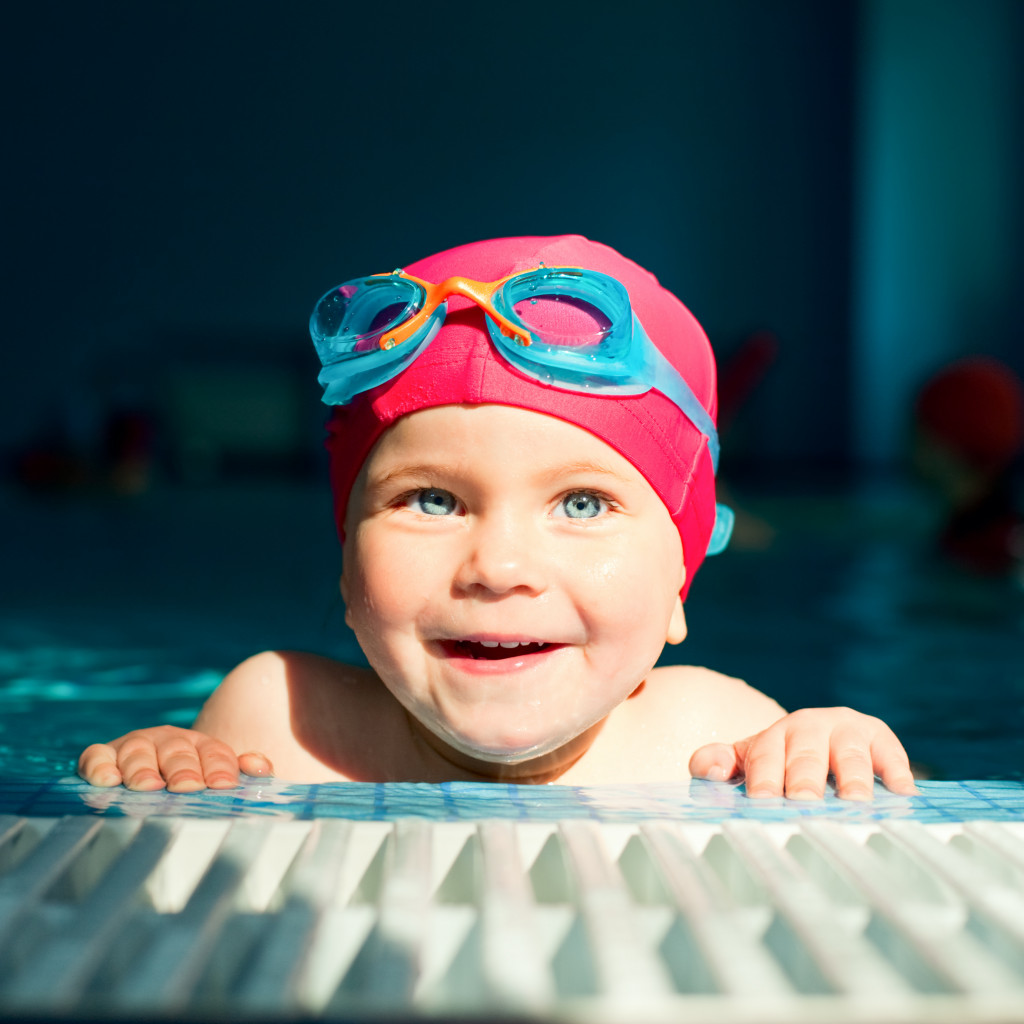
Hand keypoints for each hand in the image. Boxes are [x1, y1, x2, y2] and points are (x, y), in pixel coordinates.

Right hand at [77, 725, 273, 792]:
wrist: (157, 778)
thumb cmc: (195, 786)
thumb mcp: (220, 779)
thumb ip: (245, 772)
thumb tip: (261, 767)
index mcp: (201, 746)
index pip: (214, 753)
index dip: (220, 767)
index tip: (223, 785)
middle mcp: (168, 742)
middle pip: (176, 750)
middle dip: (182, 768)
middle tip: (187, 787)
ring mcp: (135, 747)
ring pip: (137, 750)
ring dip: (142, 768)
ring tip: (148, 787)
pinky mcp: (103, 757)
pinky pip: (96, 756)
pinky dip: (99, 765)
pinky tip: (107, 779)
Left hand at [689, 707, 917, 800]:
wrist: (821, 738)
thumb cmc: (779, 761)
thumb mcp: (746, 761)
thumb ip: (717, 763)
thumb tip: (705, 769)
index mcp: (774, 734)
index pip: (766, 756)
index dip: (764, 779)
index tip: (763, 802)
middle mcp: (811, 726)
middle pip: (807, 754)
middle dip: (805, 779)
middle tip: (805, 803)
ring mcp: (847, 730)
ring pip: (850, 754)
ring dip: (853, 778)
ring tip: (855, 802)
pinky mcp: (881, 738)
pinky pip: (891, 753)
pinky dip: (897, 772)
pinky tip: (902, 793)